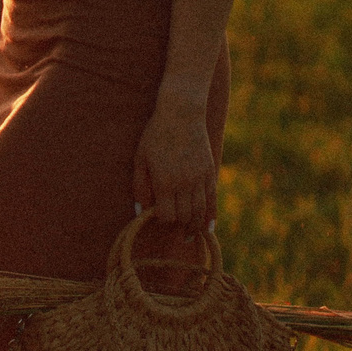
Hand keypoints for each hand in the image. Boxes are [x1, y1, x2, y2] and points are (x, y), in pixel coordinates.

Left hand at [133, 102, 217, 227]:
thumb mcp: (140, 159)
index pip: (166, 215)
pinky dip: (210, 216)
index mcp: (165, 181)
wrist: (183, 113)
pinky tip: (208, 228)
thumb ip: (140, 186)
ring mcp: (200, 178)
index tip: (157, 217)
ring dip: (194, 226)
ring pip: (200, 211)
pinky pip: (212, 199)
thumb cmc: (155, 135)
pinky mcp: (210, 172)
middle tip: (173, 230)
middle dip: (178, 225)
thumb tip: (139, 211)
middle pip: (184, 216)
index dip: (161, 220)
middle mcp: (185, 183)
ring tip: (190, 236)